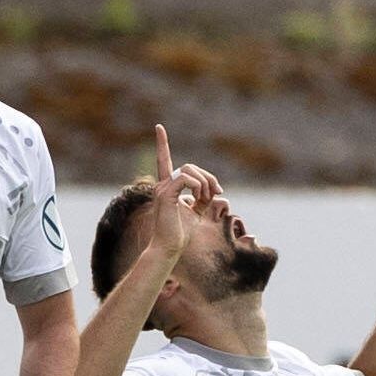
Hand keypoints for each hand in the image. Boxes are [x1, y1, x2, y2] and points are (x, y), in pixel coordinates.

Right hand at [149, 124, 224, 259]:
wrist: (169, 248)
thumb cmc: (181, 234)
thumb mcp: (197, 211)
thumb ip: (202, 197)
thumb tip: (214, 190)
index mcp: (168, 187)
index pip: (164, 160)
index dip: (162, 144)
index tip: (159, 127)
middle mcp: (162, 185)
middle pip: (190, 166)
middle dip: (208, 177)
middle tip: (217, 193)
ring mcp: (162, 189)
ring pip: (189, 170)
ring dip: (205, 182)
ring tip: (207, 199)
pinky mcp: (165, 195)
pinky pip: (186, 179)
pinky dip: (198, 186)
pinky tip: (200, 199)